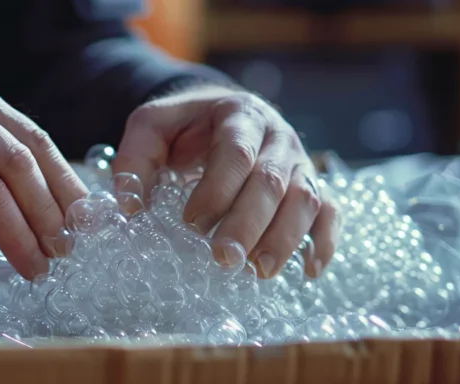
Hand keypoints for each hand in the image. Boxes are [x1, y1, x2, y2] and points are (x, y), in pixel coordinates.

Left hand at [112, 86, 338, 278]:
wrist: (217, 111)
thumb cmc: (184, 125)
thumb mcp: (151, 127)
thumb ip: (135, 160)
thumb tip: (129, 205)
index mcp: (239, 115)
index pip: (235, 153)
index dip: (216, 190)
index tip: (191, 224)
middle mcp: (277, 136)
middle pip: (272, 181)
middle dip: (249, 223)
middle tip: (224, 259)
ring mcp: (300, 161)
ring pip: (305, 198)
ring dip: (285, 238)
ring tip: (259, 271)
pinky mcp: (312, 184)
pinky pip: (330, 211)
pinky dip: (324, 241)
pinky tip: (309, 271)